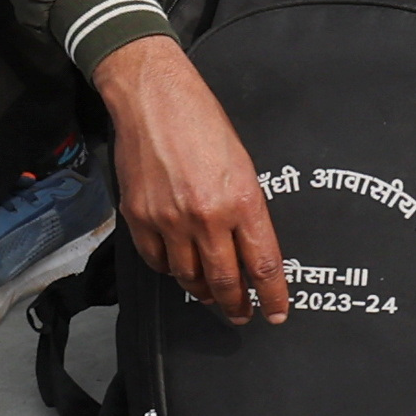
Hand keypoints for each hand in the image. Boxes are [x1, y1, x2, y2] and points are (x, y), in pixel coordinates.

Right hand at [95, 36, 283, 322]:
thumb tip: (250, 244)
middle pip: (225, 280)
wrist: (152, 99)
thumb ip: (247, 208)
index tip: (276, 313)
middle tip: (242, 315)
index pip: (263, 264)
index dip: (272, 296)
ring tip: (213, 298)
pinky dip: (170, 271)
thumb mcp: (244, 164)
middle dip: (236, 305)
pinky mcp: (138, 218)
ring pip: (188, 277)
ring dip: (203, 293)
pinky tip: (179, 271)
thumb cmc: (203, 123)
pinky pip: (157, 261)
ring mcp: (168, 220)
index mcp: (242, 200)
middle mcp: (206, 216)